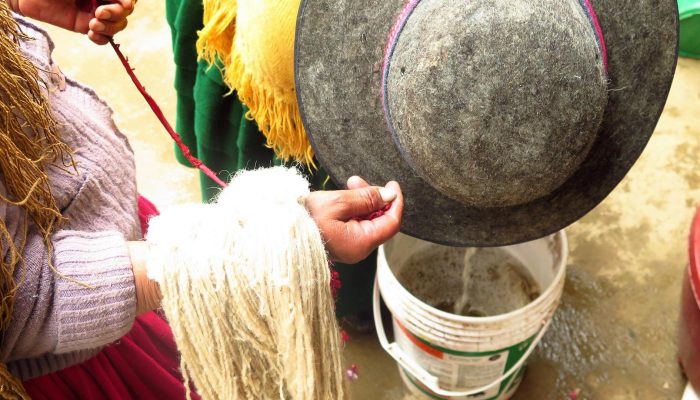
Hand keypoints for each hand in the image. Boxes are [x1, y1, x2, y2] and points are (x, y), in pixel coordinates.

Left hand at [9, 0, 134, 44]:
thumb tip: (128, 1)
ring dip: (110, 28)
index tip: (123, 4)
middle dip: (116, 15)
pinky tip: (90, 34)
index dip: (129, 2)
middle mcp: (103, 0)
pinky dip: (101, 39)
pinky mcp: (84, 27)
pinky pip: (103, 39)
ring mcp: (95, 15)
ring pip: (117, 27)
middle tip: (99, 14)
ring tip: (92, 25)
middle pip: (125, 13)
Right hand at [305, 176, 403, 263]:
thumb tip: (389, 195)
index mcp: (362, 242)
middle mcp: (360, 249)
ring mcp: (350, 248)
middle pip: (379, 221)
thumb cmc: (307, 219)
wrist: (282, 232)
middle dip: (374, 198)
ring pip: (367, 221)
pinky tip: (343, 198)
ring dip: (362, 201)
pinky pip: (356, 225)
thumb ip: (366, 198)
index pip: (391, 223)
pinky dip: (353, 210)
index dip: (395, 202)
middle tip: (358, 180)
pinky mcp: (341, 244)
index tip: (392, 184)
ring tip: (349, 183)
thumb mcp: (338, 202)